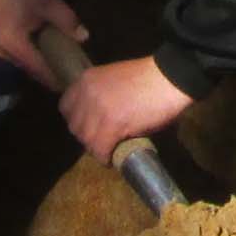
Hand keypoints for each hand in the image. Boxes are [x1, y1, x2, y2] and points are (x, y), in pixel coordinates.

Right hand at [0, 0, 83, 87]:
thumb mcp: (49, 2)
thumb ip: (67, 22)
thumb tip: (85, 38)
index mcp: (14, 46)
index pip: (40, 71)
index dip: (57, 78)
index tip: (74, 84)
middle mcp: (1, 53)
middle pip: (30, 69)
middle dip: (50, 72)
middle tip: (70, 72)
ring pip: (23, 62)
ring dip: (40, 62)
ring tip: (60, 61)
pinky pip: (16, 54)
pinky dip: (31, 53)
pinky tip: (44, 48)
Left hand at [62, 52, 195, 163]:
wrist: (170, 77)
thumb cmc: (148, 78)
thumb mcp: (114, 79)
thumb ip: (100, 94)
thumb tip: (96, 120)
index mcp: (86, 80)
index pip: (65, 107)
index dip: (77, 121)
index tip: (89, 127)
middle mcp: (87, 93)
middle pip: (74, 127)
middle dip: (87, 137)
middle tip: (101, 142)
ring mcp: (98, 109)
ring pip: (86, 140)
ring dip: (96, 149)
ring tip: (108, 151)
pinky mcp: (112, 125)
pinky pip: (100, 149)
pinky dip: (105, 157)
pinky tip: (112, 158)